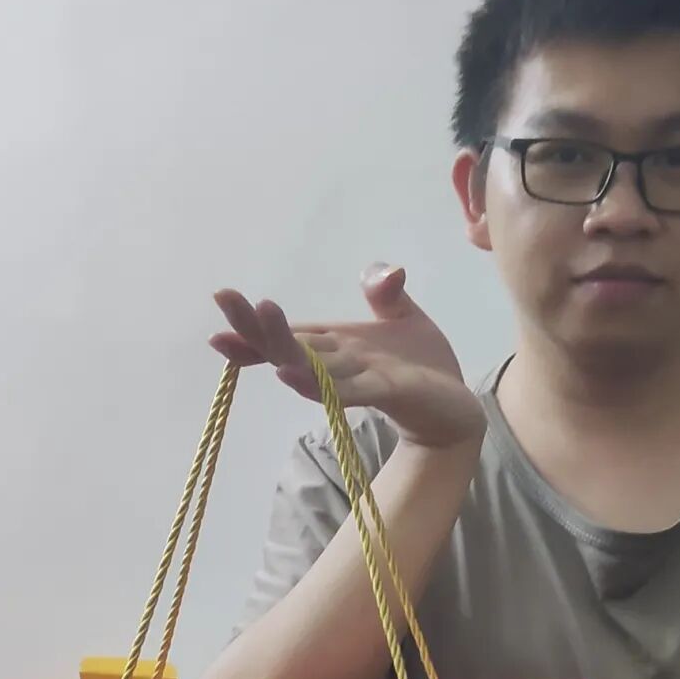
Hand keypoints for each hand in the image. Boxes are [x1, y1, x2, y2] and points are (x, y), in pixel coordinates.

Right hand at [210, 264, 485, 449]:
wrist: (457, 407)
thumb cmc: (424, 366)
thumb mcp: (405, 318)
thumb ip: (385, 293)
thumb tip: (384, 271)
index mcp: (337, 343)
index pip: (290, 331)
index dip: (255, 323)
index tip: (222, 300)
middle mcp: (338, 363)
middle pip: (289, 344)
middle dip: (255, 325)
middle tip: (224, 298)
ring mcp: (357, 380)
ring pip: (309, 364)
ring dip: (281, 345)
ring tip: (259, 318)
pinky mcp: (382, 393)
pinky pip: (342, 391)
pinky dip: (314, 384)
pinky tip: (288, 374)